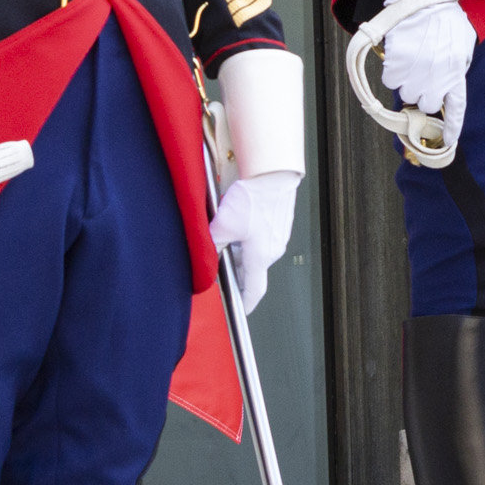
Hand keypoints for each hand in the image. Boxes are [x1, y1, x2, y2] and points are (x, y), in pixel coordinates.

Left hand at [210, 170, 299, 315]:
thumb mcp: (223, 225)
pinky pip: (262, 237)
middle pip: (252, 270)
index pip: (254, 290)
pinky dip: (250, 237)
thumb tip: (206, 256)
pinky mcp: (279, 223)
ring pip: (256, 252)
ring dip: (241, 251)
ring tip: (227, 235)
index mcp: (260, 257)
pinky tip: (240, 220)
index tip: (240, 312)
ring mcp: (278, 236)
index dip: (246, 303)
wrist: (273, 173)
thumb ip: (213, 245)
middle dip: (235, 271)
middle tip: (218, 265)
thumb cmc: (254, 198)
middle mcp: (273, 250)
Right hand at [377, 0, 475, 151]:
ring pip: (405, 93)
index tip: (448, 140)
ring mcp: (416, 72)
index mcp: (456, 71)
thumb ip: (457, 67)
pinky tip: (401, 55)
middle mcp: (437, 76)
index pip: (456, 107)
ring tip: (413, 60)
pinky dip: (393, 71)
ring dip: (407, 82)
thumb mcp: (462, 44)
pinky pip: (390, 81)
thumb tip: (449, 84)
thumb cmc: (445, 18)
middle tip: (423, 74)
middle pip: (426, 104)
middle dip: (423, 94)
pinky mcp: (397, 64)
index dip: (452, 126)